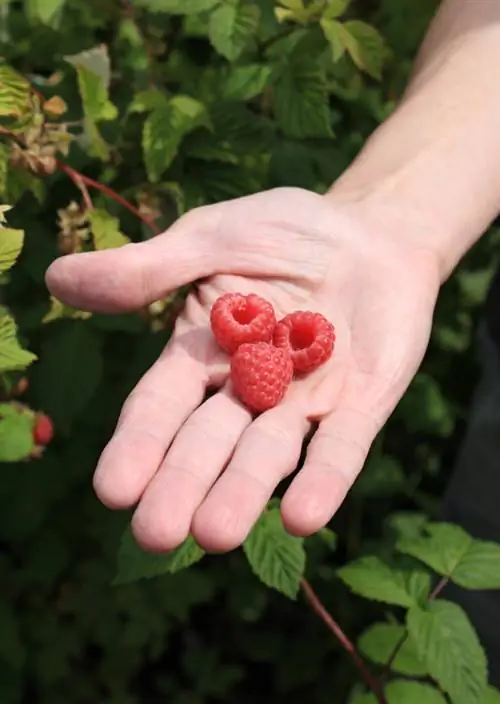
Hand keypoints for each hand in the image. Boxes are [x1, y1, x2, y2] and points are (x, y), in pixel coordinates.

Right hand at [46, 187, 440, 552]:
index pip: (161, 408)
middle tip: (155, 533)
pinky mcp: (360, 407)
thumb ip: (148, 268)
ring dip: (243, 493)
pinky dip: (322, 480)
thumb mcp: (211, 239)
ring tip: (215, 534)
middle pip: (208, 444)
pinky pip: (340, 449)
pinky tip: (301, 517)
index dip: (138, 446)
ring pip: (268, 455)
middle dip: (182, 485)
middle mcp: (247, 391)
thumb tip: (56, 279)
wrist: (372, 231)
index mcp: (200, 355)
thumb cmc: (283, 232)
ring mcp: (304, 403)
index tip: (113, 490)